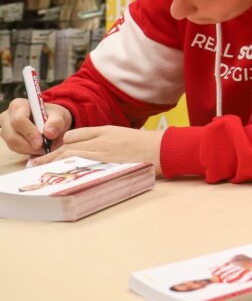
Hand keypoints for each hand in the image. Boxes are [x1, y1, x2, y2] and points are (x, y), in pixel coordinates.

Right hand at [0, 98, 72, 154]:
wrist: (51, 122)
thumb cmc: (53, 116)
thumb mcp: (59, 115)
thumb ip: (56, 122)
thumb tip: (49, 133)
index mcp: (18, 105)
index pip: (18, 120)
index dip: (29, 133)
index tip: (41, 142)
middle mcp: (7, 117)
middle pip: (12, 136)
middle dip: (29, 145)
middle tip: (45, 148)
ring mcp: (6, 129)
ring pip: (13, 145)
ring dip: (30, 150)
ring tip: (45, 147)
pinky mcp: (8, 140)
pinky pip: (15, 149)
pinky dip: (29, 151)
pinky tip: (39, 148)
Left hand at [27, 126, 165, 176]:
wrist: (163, 148)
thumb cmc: (148, 146)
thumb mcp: (126, 138)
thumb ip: (110, 143)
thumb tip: (97, 155)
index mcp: (106, 130)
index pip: (75, 134)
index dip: (63, 144)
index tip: (55, 153)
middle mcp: (101, 139)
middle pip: (68, 144)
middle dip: (50, 154)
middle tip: (35, 163)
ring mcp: (102, 151)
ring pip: (69, 153)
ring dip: (52, 161)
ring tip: (38, 169)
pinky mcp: (105, 162)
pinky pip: (79, 164)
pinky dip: (66, 168)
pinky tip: (57, 174)